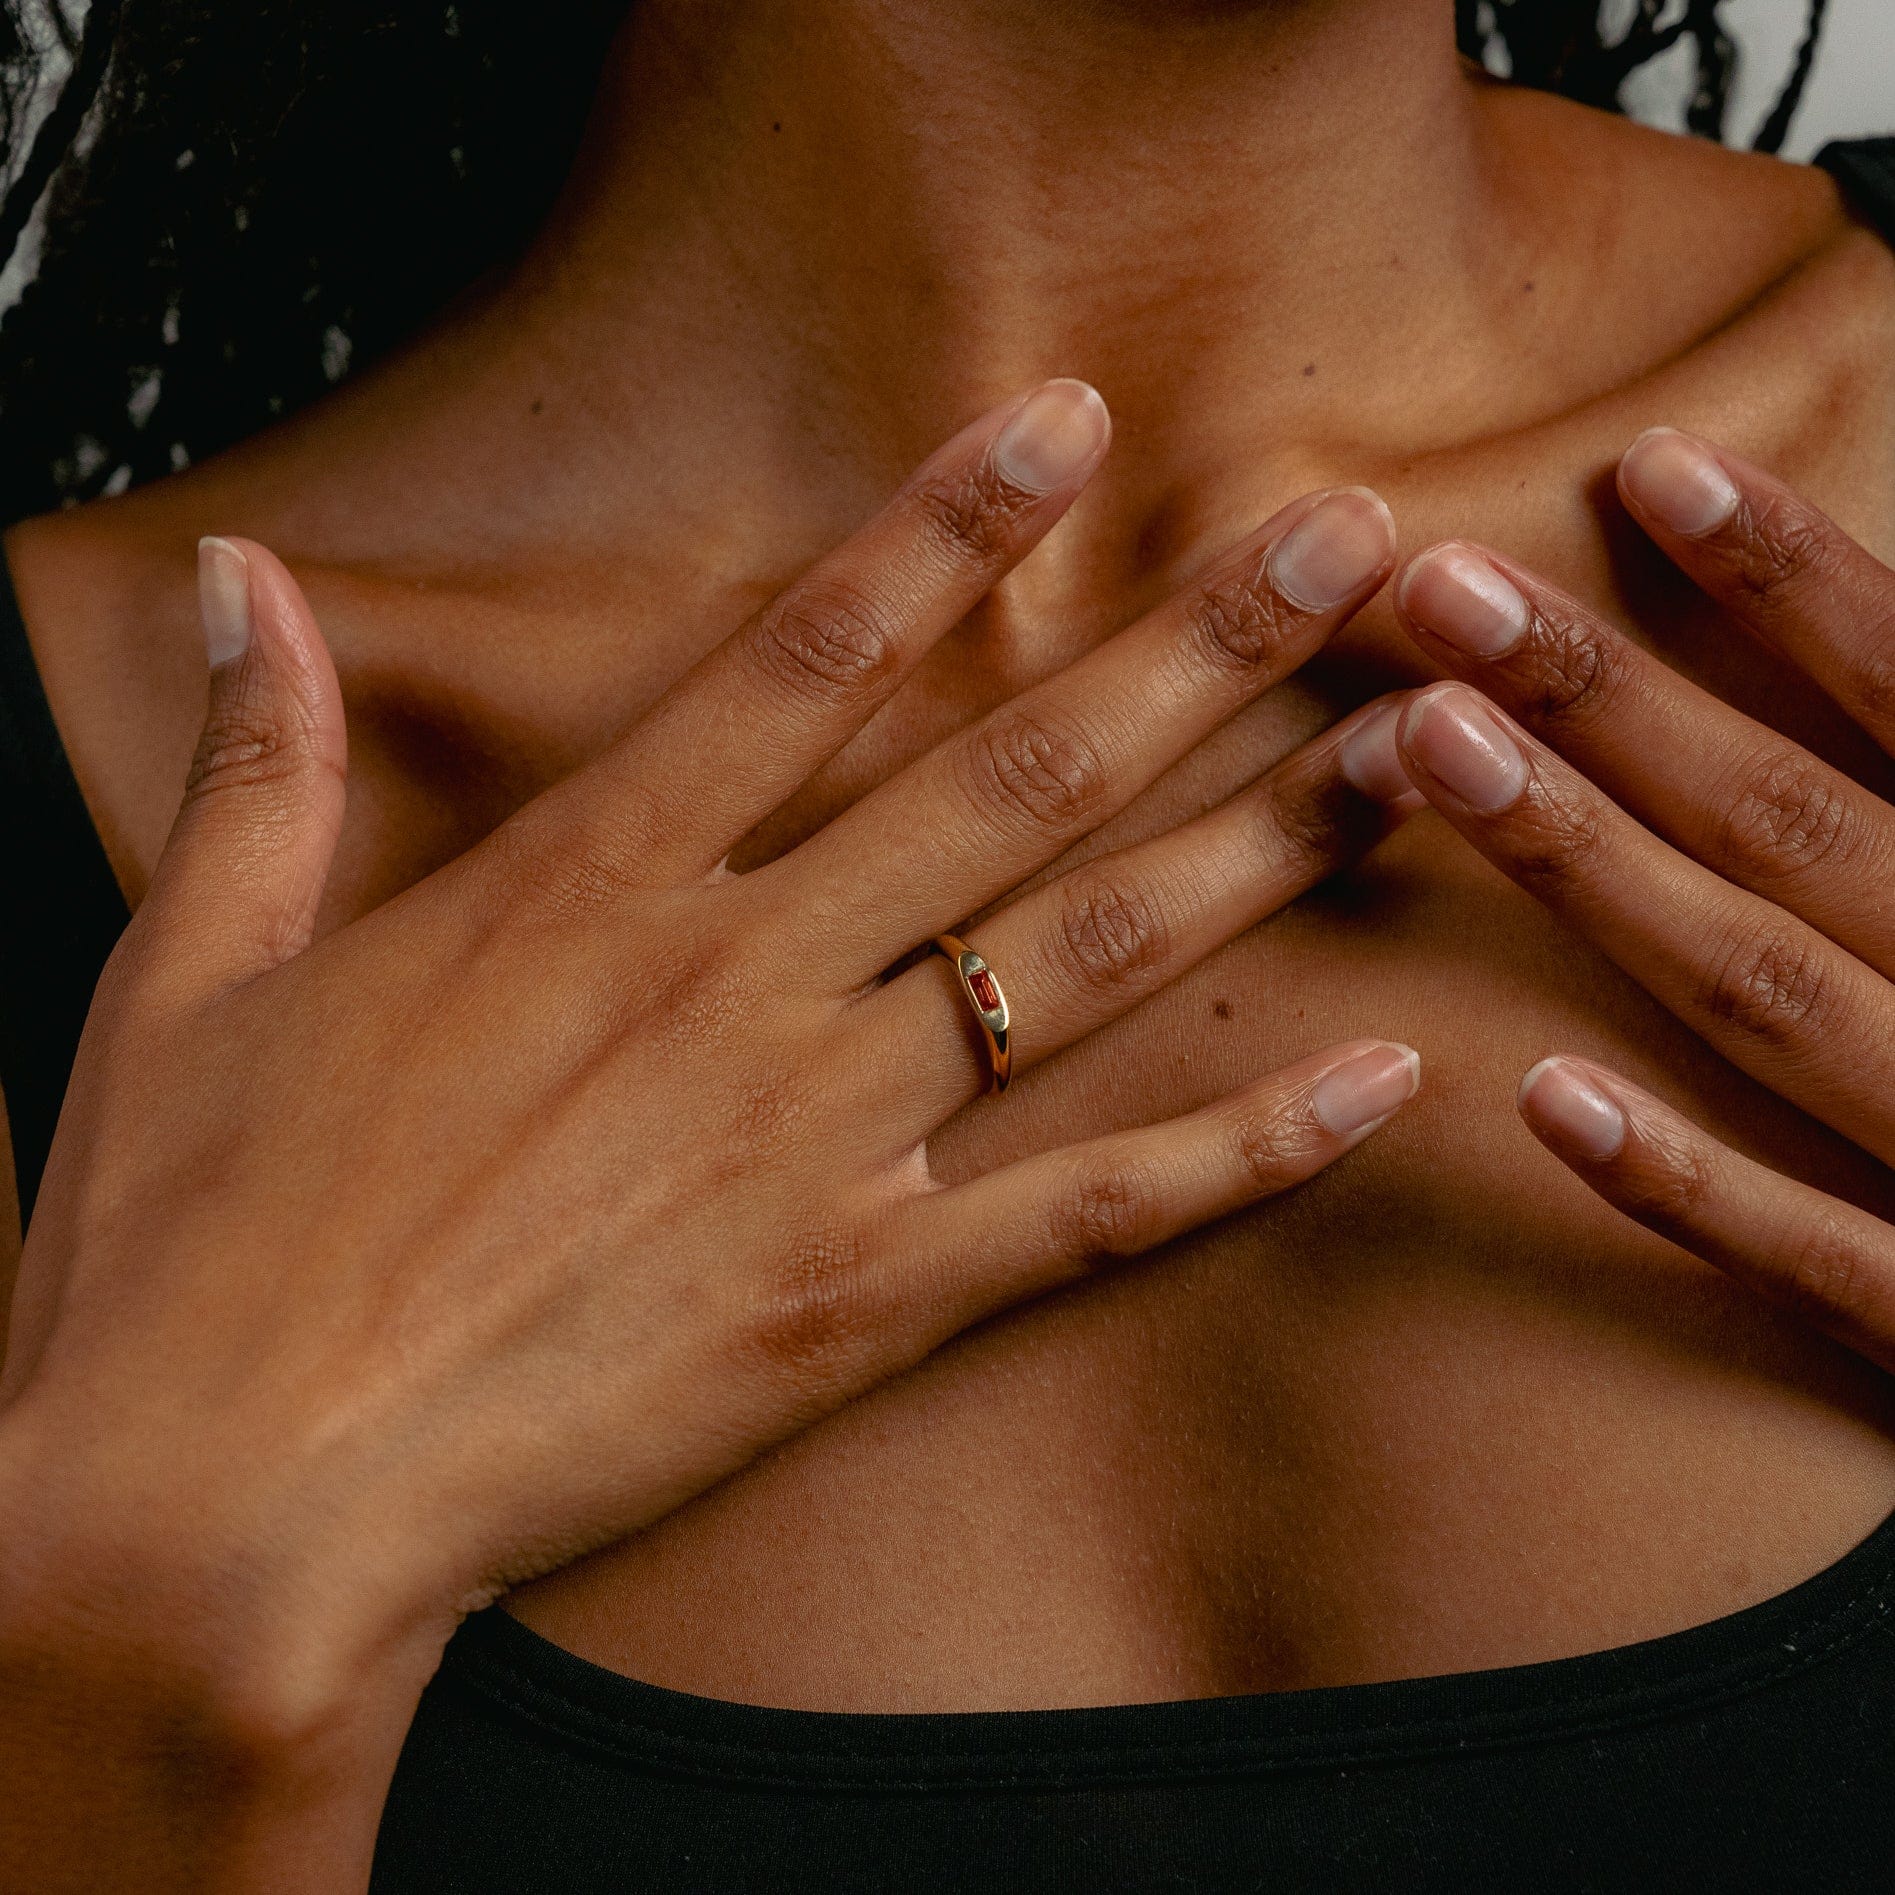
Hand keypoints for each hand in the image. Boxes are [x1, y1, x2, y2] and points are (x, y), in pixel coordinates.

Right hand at [0, 381, 1419, 1887]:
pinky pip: (1089, 1215)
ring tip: (1411, 755)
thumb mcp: (192, 982)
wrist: (220, 1512)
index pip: (808, 656)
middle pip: (1012, 775)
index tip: (1074, 424)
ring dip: (1259, 846)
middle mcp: (734, 983)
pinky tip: (1377, 1081)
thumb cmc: (187, 1254)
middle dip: (1194, 646)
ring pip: (1082, 960)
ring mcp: (816, 1143)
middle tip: (1348, 543)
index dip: (950, 526)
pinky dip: (1242, 1153)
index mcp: (581, 886)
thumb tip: (233, 589)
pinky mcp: (857, 1302)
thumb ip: (260, 773)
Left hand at [1386, 428, 1894, 1369]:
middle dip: (1607, 700)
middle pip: (1789, 819)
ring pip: (1763, 996)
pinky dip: (1684, 1185)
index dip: (1794, 579)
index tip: (1649, 464)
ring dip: (1593, 873)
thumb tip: (1893, 652)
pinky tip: (1541, 1096)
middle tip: (1438, 588)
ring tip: (1429, 750)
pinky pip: (1814, 1255)